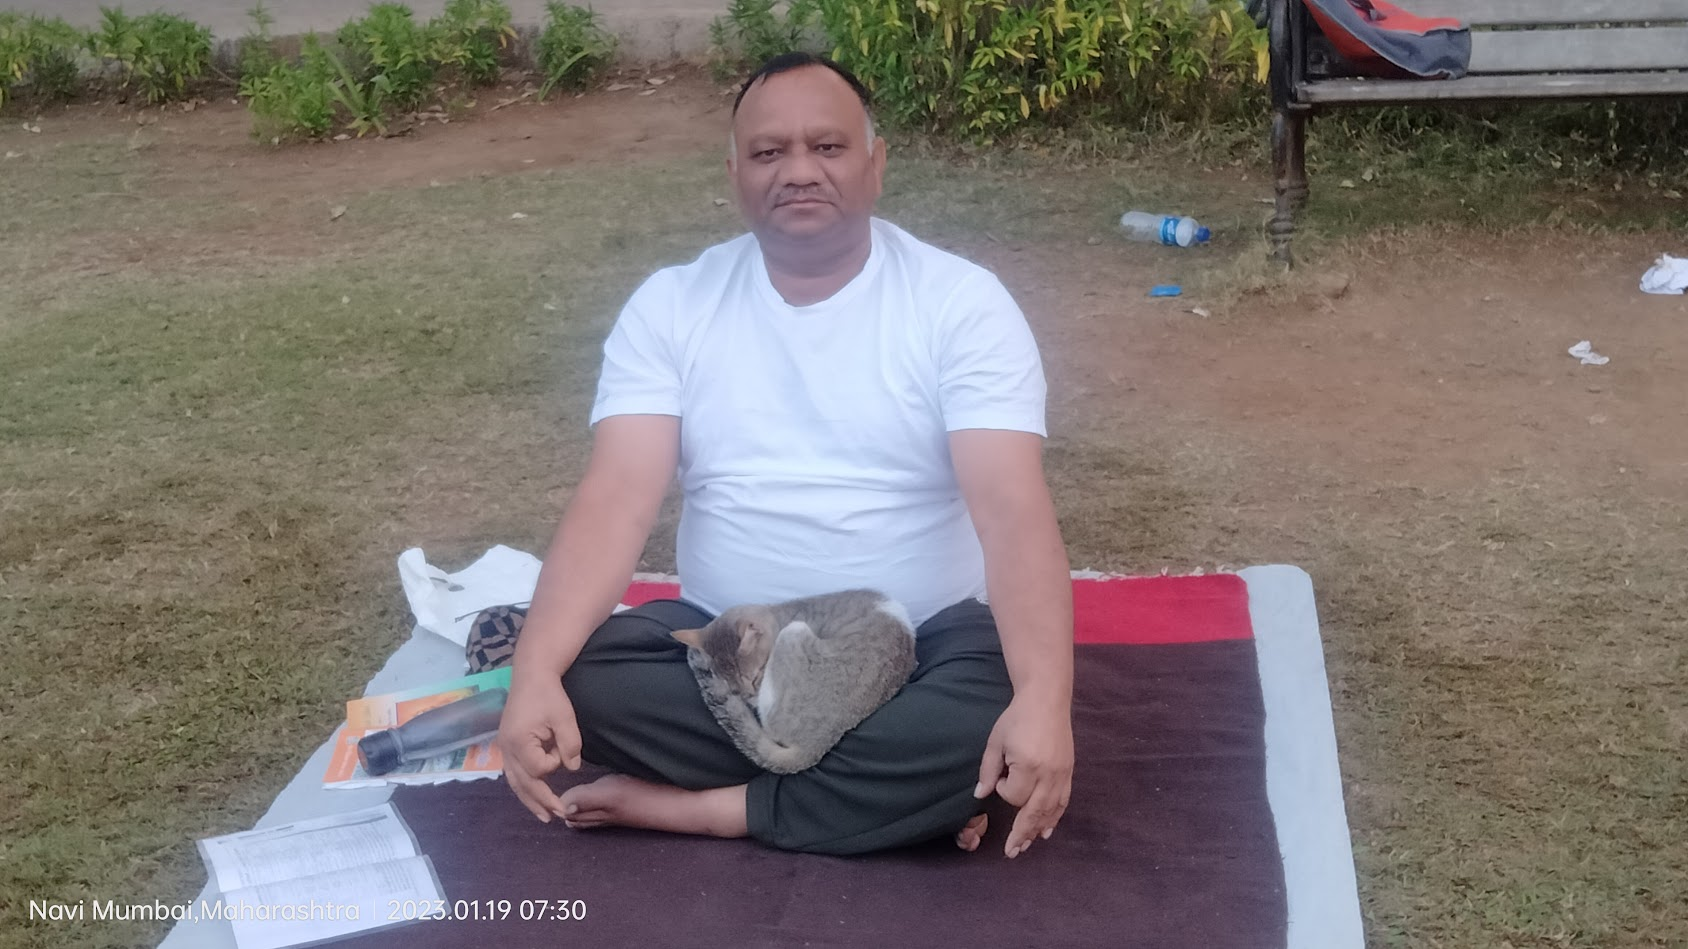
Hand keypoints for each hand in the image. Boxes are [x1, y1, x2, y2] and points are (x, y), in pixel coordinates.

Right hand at [496, 670, 582, 821]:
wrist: (531, 675)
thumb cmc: (548, 694)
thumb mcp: (564, 717)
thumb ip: (570, 744)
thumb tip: (572, 769)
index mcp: (518, 741)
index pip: (539, 768)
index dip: (554, 763)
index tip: (561, 747)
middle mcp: (506, 748)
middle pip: (523, 783)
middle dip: (540, 801)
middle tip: (558, 817)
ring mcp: (504, 748)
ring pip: (515, 782)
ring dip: (529, 800)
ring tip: (543, 816)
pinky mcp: (507, 745)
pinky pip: (513, 773)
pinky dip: (523, 786)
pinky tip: (532, 795)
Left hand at [974, 694, 1072, 857]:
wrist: (1046, 700)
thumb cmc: (1017, 718)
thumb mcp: (995, 741)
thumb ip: (988, 770)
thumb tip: (980, 795)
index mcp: (1028, 765)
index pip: (1014, 796)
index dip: (1003, 791)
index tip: (1000, 777)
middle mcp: (1048, 774)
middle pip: (1034, 813)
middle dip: (1021, 834)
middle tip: (1012, 852)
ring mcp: (1062, 775)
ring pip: (1050, 811)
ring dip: (1037, 830)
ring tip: (1026, 845)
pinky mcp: (1069, 772)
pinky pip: (1063, 802)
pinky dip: (1055, 818)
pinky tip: (1047, 830)